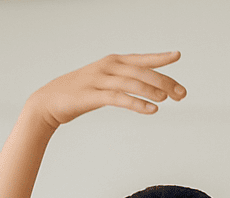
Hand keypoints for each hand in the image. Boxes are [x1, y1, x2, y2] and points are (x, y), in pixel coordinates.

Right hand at [26, 51, 184, 129]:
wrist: (48, 102)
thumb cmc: (77, 94)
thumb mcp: (102, 82)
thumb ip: (122, 81)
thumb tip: (145, 85)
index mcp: (112, 62)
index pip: (141, 59)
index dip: (160, 57)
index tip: (177, 56)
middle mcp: (108, 67)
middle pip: (142, 72)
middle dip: (165, 81)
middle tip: (181, 94)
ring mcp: (100, 80)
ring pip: (133, 83)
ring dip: (153, 90)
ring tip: (168, 99)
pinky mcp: (92, 96)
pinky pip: (119, 98)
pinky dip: (137, 103)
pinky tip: (151, 109)